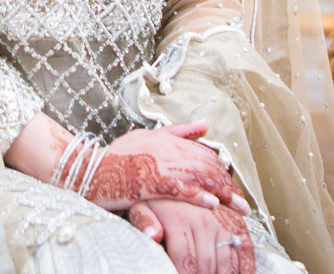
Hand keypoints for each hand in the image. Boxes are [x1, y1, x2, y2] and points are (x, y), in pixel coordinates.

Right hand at [83, 122, 247, 213]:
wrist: (88, 169)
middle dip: (229, 186)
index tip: (234, 189)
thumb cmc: (116, 157)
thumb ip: (177, 131)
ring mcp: (157, 164)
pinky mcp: (148, 181)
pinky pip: (179, 189)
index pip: (204, 153)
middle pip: (206, 165)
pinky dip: (198, 196)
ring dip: (222, 193)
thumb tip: (206, 124)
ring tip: (237, 208)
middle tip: (244, 204)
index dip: (223, 172)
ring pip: (198, 177)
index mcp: (165, 137)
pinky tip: (213, 205)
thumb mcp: (146, 137)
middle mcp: (164, 147)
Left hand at [129, 198, 254, 273]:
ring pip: (228, 261)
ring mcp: (223, 221)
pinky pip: (246, 248)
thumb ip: (145, 221)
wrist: (179, 168)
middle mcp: (204, 220)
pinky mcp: (236, 221)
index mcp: (180, 219)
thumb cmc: (157, 192)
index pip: (185, 260)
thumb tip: (153, 236)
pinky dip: (246, 267)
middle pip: (207, 264)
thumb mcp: (141, 202)